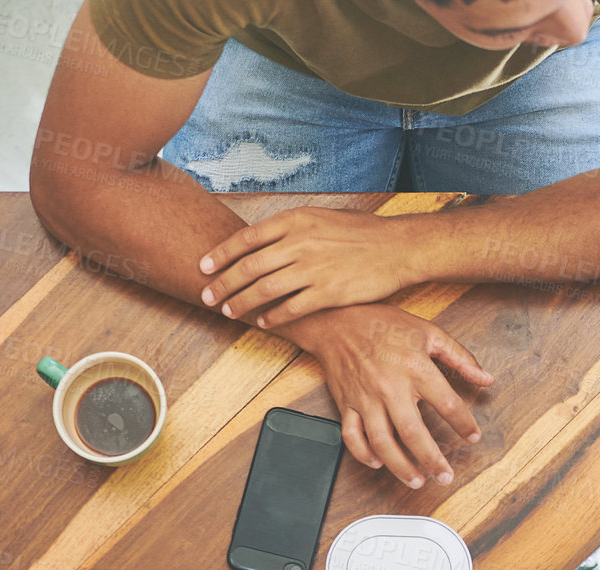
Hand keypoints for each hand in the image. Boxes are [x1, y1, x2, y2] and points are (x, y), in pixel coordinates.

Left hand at [198, 207, 415, 328]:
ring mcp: (314, 268)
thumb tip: (261, 239)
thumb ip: (291, 228)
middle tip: (206, 295)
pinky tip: (263, 322)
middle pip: (250, 266)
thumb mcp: (321, 217)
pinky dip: (273, 316)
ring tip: (229, 312)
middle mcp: (301, 243)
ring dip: (242, 302)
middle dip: (223, 283)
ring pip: (265, 289)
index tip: (203, 266)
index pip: (247, 238)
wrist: (396, 247)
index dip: (221, 254)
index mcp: (296, 220)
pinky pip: (292, 308)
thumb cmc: (359, 233)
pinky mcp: (329, 292)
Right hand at [280, 304, 492, 486]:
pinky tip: (378, 462)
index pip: (446, 404)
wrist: (337, 320)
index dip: (464, 424)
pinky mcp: (347, 404)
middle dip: (431, 459)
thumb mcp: (428, 332)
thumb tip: (486, 379)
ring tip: (416, 480)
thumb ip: (459, 357)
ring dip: (400, 466)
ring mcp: (366, 398)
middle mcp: (390, 387)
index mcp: (415, 368)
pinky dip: (363, 454)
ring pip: (382, 442)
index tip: (473, 437)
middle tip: (445, 476)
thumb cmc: (383, 324)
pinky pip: (352, 436)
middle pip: (412, 433)